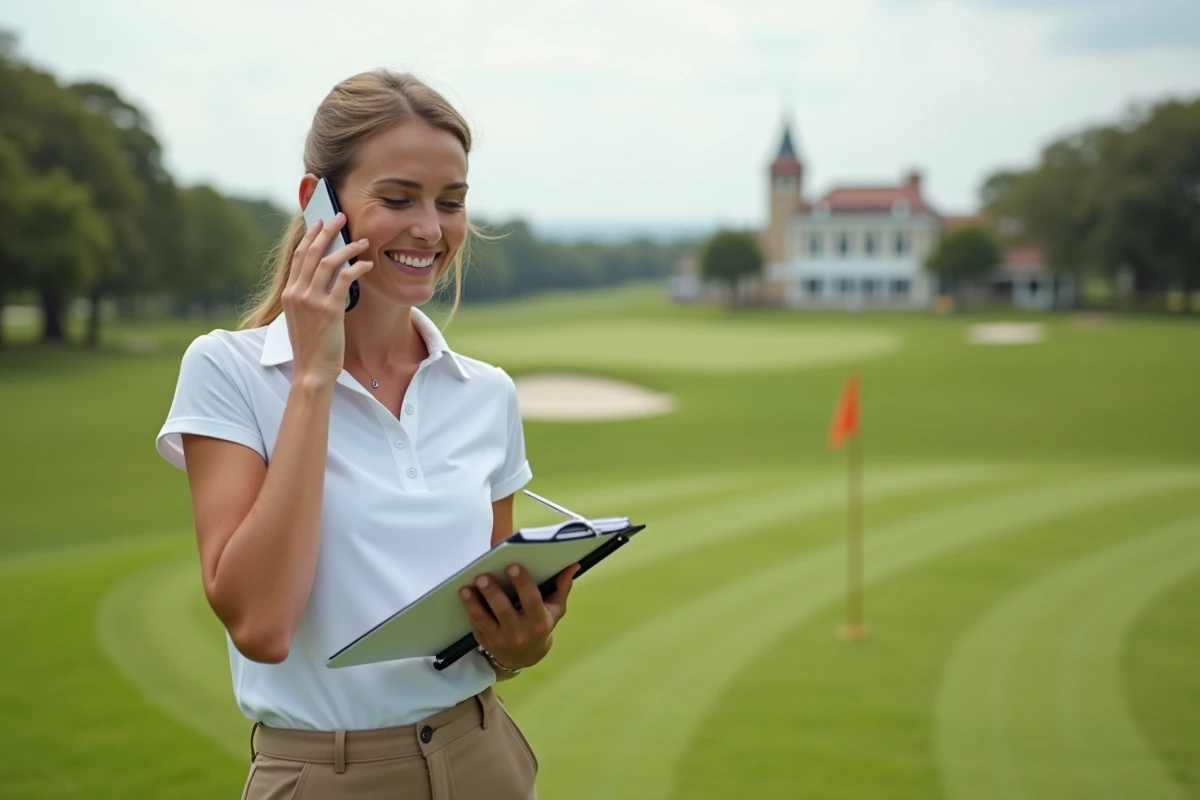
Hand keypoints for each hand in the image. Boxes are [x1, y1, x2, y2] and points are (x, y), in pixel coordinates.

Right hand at [281, 213, 373, 385]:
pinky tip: (367, 264)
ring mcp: (311, 301)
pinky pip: (344, 280)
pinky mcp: (329, 310)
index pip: (298, 256)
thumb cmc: (311, 347)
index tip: (318, 223)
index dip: (309, 237)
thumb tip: (321, 281)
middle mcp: (296, 293)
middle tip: (340, 217)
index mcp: (289, 294)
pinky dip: (357, 268)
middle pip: (311, 252)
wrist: (311, 370)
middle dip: (327, 232)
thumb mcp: (302, 318)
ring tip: (362, 240)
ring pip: (327, 262)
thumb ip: (307, 298)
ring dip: (346, 247)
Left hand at [459, 563, 579, 671]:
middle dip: (493, 593)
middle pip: (504, 611)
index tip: (512, 566)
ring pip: (485, 619)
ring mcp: (500, 639)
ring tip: (467, 587)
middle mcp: (519, 633)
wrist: (524, 656)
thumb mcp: (555, 611)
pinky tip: (464, 595)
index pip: (531, 601)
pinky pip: (475, 624)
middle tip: (483, 575)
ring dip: (474, 603)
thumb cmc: (540, 626)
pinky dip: (469, 609)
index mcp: (539, 622)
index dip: (522, 583)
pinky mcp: (485, 640)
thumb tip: (572, 566)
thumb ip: (561, 588)